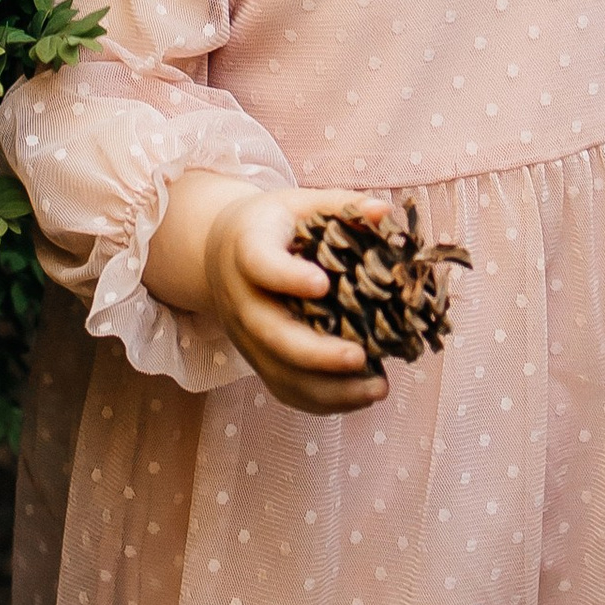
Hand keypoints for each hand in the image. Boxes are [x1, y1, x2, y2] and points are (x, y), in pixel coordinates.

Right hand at [194, 183, 395, 412]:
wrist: (220, 254)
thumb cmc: (272, 225)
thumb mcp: (298, 203)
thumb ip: (340, 204)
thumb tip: (383, 211)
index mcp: (247, 249)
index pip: (260, 264)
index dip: (287, 277)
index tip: (322, 284)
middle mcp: (242, 299)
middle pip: (271, 333)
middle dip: (315, 353)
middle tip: (359, 356)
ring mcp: (247, 337)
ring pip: (280, 372)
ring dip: (329, 388)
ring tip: (378, 387)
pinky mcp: (258, 360)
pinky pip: (286, 389)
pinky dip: (324, 401)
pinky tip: (363, 396)